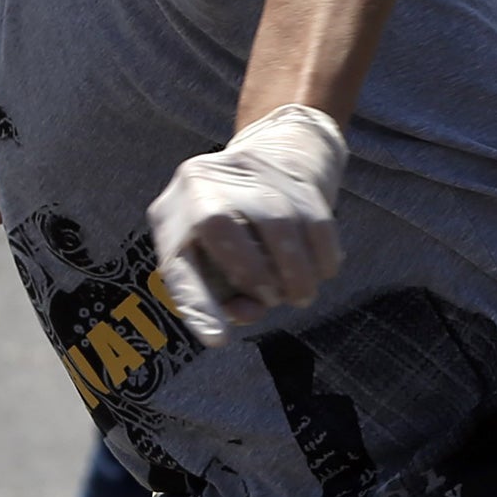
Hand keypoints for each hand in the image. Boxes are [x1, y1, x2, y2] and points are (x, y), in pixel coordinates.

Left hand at [148, 105, 346, 347]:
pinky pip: (315, 217)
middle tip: (275, 300)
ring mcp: (247, 168)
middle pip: (220, 225)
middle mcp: (200, 181)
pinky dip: (323, 253)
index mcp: (173, 212)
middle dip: (254, 274)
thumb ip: (223, 296)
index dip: (197, 303)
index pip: (177, 264)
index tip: (218, 338)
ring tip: (302, 295)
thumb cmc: (226, 231)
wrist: (267, 158)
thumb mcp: (209, 261)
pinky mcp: (290, 171)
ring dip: (297, 270)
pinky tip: (322, 272)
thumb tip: (249, 312)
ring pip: (278, 220)